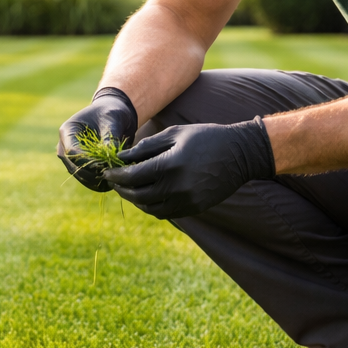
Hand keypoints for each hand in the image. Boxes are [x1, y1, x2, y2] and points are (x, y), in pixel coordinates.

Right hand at [58, 87, 136, 191]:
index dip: (87, 162)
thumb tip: (111, 158)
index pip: (72, 152)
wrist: (112, 115)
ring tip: (114, 181)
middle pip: (73, 167)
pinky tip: (112, 183)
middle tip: (112, 177)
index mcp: (67, 131)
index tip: (105, 166)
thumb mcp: (113, 120)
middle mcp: (64, 146)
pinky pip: (86, 178)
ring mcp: (70, 157)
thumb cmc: (112, 112)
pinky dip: (98, 183)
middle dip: (92, 174)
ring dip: (95, 181)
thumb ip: (110, 138)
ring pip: (79, 175)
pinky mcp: (80, 165)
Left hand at [103, 118, 274, 218]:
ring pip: (149, 208)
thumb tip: (121, 158)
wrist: (240, 154)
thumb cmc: (205, 137)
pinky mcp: (194, 208)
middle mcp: (177, 187)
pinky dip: (151, 206)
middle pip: (138, 195)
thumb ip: (145, 148)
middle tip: (114, 182)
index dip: (116, 176)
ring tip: (128, 189)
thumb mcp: (174, 135)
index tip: (107, 172)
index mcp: (170, 165)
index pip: (132, 176)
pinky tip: (147, 195)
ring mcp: (187, 201)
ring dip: (135, 200)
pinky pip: (164, 213)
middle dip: (122, 189)